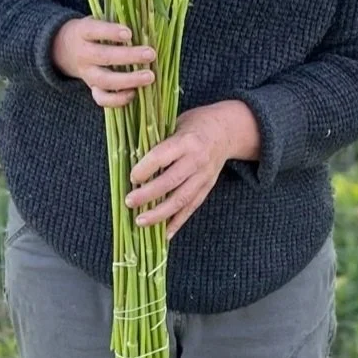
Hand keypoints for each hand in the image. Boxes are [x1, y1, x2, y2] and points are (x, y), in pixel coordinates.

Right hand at [51, 17, 154, 107]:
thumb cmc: (92, 32)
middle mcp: (83, 54)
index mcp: (82, 32)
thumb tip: (145, 27)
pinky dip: (118, 99)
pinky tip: (135, 93)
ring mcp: (87, 74)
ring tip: (150, 76)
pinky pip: (102, 99)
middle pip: (104, 57)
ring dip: (129, 80)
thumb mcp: (97, 20)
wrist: (65, 50)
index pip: (94, 31)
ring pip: (105, 80)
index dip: (110, 32)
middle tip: (150, 54)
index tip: (129, 33)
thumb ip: (116, 21)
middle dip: (129, 56)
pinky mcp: (92, 88)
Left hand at [127, 102, 260, 239]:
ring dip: (160, 214)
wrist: (228, 131)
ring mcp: (203, 177)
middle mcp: (197, 161)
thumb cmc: (196, 125)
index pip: (162, 156)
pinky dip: (177, 222)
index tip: (132, 177)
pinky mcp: (207, 188)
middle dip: (148, 194)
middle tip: (129, 202)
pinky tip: (164, 234)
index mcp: (187, 141)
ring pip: (181, 199)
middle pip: (171, 182)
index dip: (146, 168)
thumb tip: (131, 158)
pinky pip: (191, 208)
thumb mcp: (177, 123)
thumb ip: (159, 140)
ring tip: (140, 222)